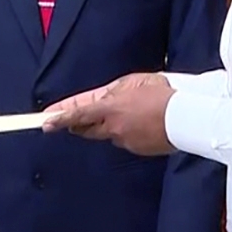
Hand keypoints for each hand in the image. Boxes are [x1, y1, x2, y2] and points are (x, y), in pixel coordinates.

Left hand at [43, 73, 175, 155]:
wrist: (186, 117)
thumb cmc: (161, 94)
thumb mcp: (133, 82)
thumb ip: (111, 92)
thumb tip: (99, 100)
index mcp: (111, 108)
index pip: (78, 114)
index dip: (60, 119)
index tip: (45, 122)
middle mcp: (114, 127)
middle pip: (87, 129)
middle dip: (79, 124)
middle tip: (73, 119)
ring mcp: (125, 141)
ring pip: (108, 134)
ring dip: (111, 124)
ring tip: (133, 111)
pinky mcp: (136, 149)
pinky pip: (125, 140)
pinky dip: (128, 131)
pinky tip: (144, 122)